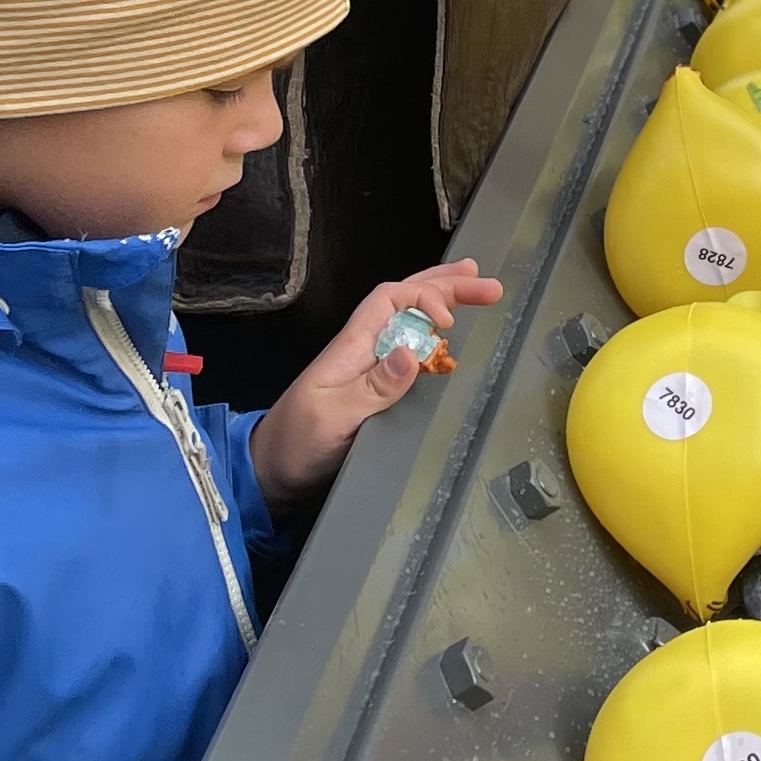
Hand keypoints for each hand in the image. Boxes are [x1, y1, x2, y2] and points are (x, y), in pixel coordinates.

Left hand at [250, 260, 503, 506]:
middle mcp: (363, 350)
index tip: (449, 322)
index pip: (390, 300)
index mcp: (352, 347)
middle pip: (406, 302)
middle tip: (488, 285)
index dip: (424, 298)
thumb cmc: (295, 444)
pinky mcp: (375, 391)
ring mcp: (369, 369)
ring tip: (475, 287)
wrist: (272, 475)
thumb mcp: (331, 417)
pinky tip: (450, 334)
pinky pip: (409, 349)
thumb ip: (372, 387)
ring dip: (442, 301)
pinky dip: (434, 334)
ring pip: (408, 320)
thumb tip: (413, 353)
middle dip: (447, 287)